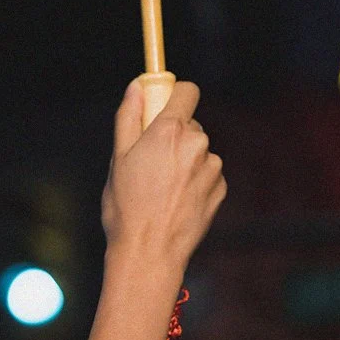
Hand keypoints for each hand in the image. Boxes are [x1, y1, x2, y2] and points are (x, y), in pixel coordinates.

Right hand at [100, 75, 225, 290]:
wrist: (150, 252)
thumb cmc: (127, 207)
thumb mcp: (118, 158)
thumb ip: (129, 117)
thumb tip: (136, 87)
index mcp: (169, 131)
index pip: (186, 91)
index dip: (174, 94)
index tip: (162, 104)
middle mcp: (197, 144)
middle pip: (189, 124)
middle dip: (173, 135)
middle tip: (150, 161)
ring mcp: (212, 167)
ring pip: (198, 151)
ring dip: (184, 160)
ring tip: (162, 188)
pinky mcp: (221, 188)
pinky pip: (207, 173)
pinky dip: (195, 181)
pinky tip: (176, 200)